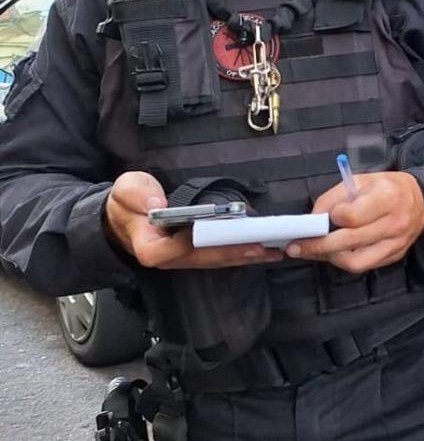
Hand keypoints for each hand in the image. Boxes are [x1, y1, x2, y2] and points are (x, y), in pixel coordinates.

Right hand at [104, 171, 282, 269]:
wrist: (125, 216)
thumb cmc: (127, 202)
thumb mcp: (126, 190)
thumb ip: (138, 195)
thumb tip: (157, 204)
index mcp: (148, 245)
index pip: (168, 251)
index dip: (187, 244)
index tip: (207, 234)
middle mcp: (168, 258)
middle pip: (202, 258)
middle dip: (230, 252)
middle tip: (259, 246)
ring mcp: (183, 259)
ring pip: (215, 261)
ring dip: (242, 256)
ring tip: (270, 250)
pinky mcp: (194, 255)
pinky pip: (219, 256)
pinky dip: (239, 252)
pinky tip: (262, 250)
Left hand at [285, 172, 423, 273]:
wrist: (420, 198)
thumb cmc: (387, 187)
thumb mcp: (361, 180)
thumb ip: (334, 197)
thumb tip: (313, 218)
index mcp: (387, 198)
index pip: (351, 217)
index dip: (333, 217)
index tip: (327, 215)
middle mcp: (395, 223)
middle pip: (349, 243)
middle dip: (318, 246)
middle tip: (297, 247)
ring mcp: (396, 243)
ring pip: (356, 262)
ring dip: (330, 258)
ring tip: (316, 251)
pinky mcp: (395, 255)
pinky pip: (365, 265)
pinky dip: (346, 261)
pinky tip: (335, 253)